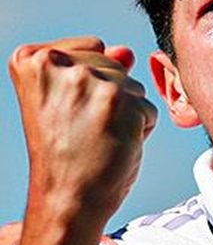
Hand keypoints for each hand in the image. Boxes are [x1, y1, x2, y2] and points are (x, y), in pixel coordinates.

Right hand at [9, 37, 156, 226]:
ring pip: (134, 87)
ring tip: (97, 136)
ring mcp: (89, 80)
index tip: (66, 111)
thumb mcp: (66, 100)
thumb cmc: (64, 154)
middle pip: (115, 65)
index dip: (89, 86)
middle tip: (82, 128)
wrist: (68, 197)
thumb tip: (125, 51)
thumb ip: (94, 67)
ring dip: (126, 113)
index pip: (92, 48)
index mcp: (31, 58)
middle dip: (110, 96)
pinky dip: (139, 130)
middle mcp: (56, 63)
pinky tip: (114, 144)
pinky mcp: (119, 101)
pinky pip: (148, 109)